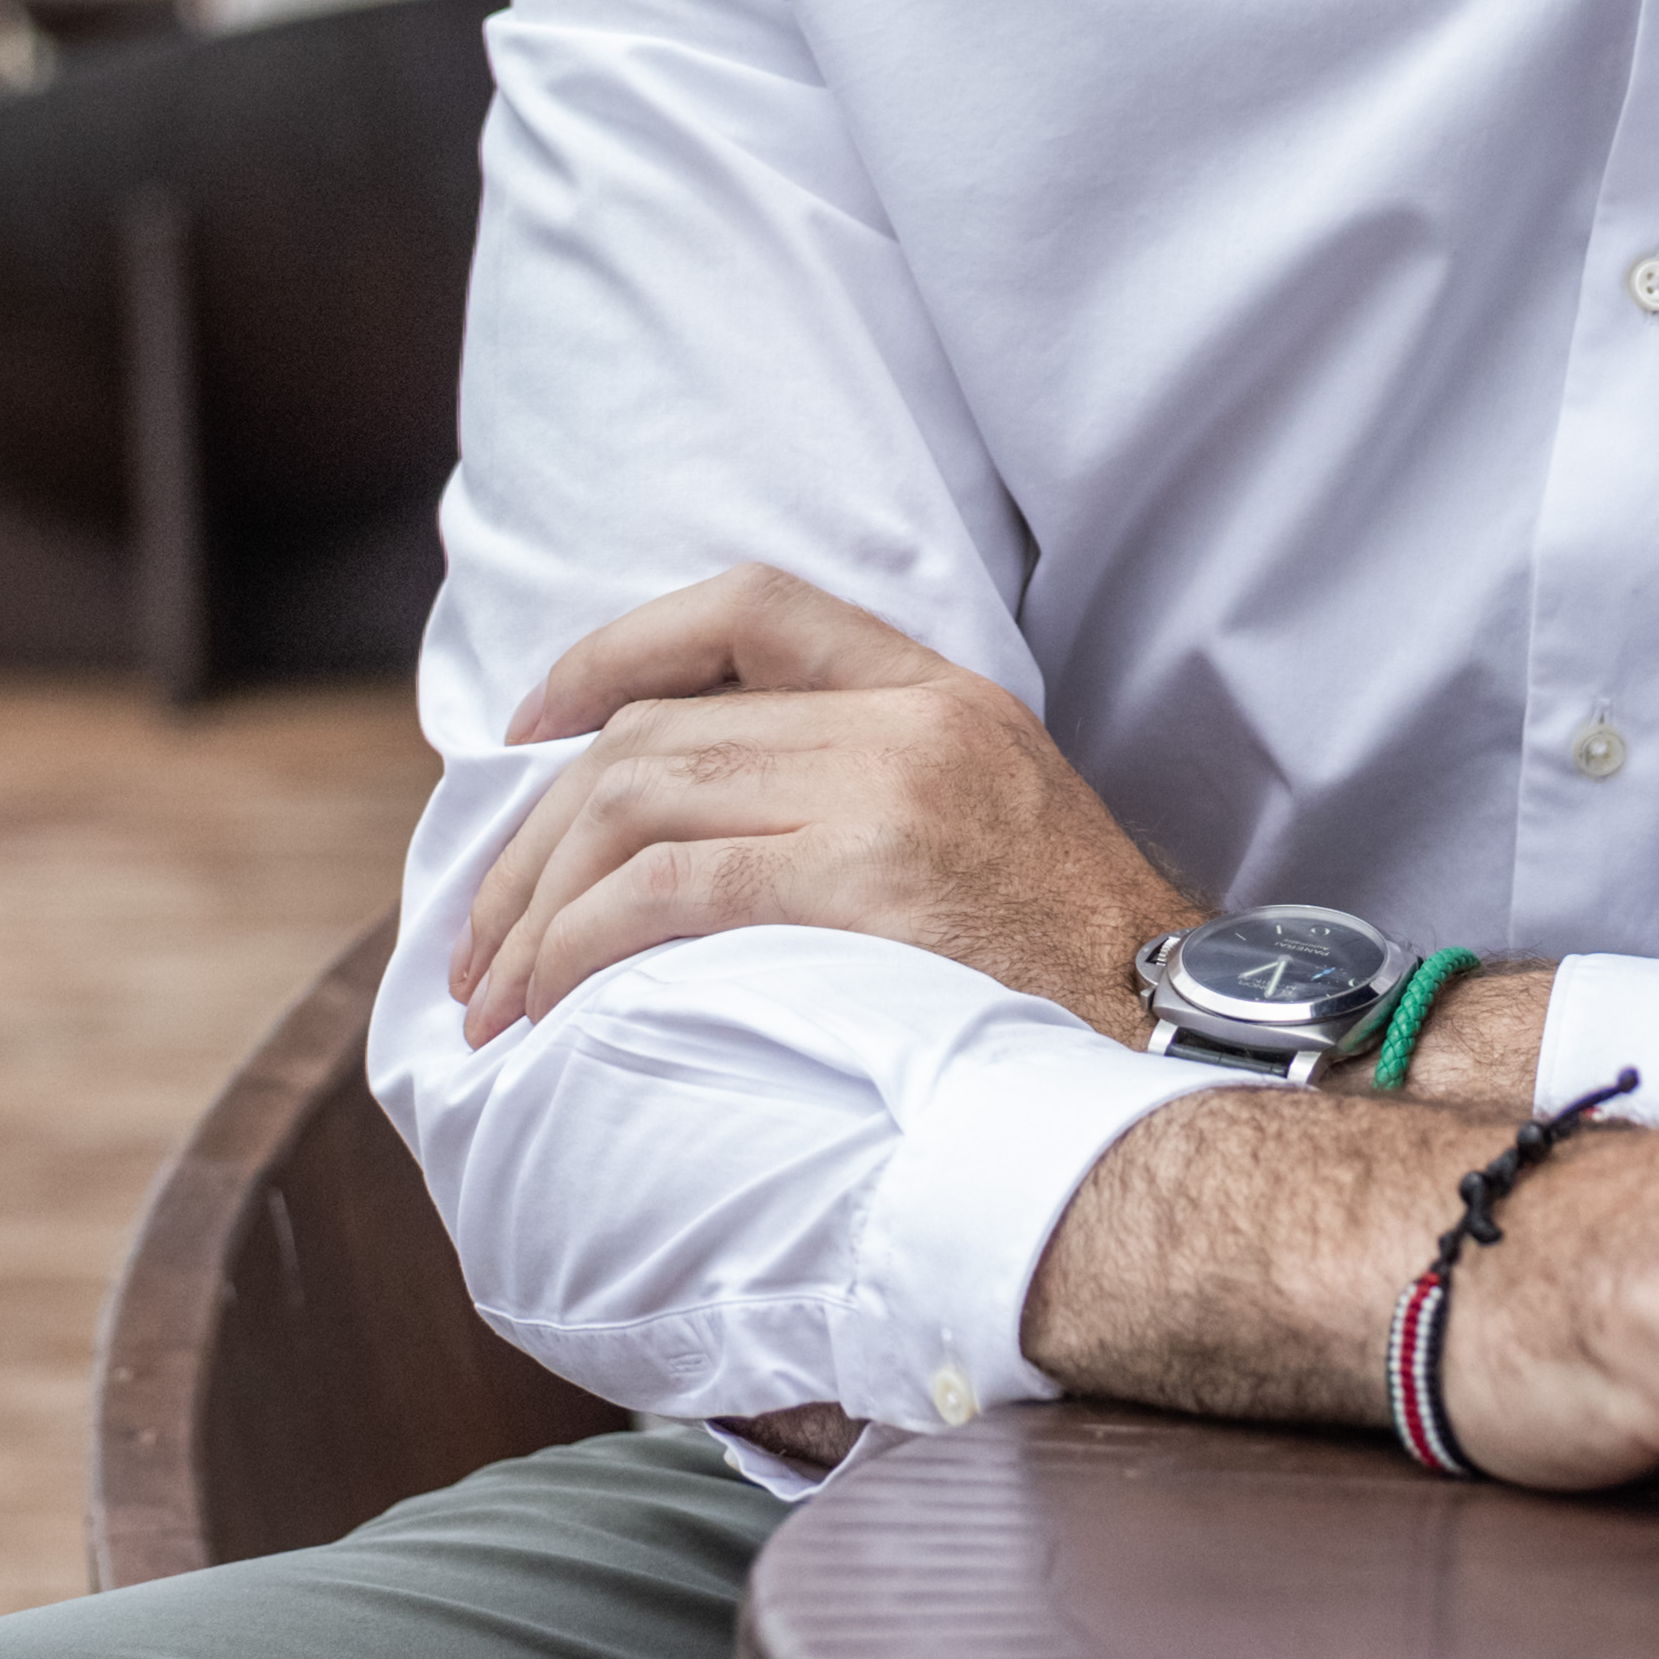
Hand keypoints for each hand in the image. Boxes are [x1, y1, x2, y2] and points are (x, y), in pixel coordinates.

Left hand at [452, 567, 1204, 1048]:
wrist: (1178, 1053)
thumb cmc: (1078, 981)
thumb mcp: (996, 833)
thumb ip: (872, 797)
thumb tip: (706, 845)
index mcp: (939, 696)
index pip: (750, 606)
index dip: (618, 647)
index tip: (534, 724)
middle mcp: (906, 723)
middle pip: (656, 729)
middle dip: (536, 836)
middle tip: (480, 940)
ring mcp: (885, 795)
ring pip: (637, 799)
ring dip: (536, 907)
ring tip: (494, 999)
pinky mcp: (860, 882)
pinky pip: (664, 890)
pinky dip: (577, 946)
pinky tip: (547, 1007)